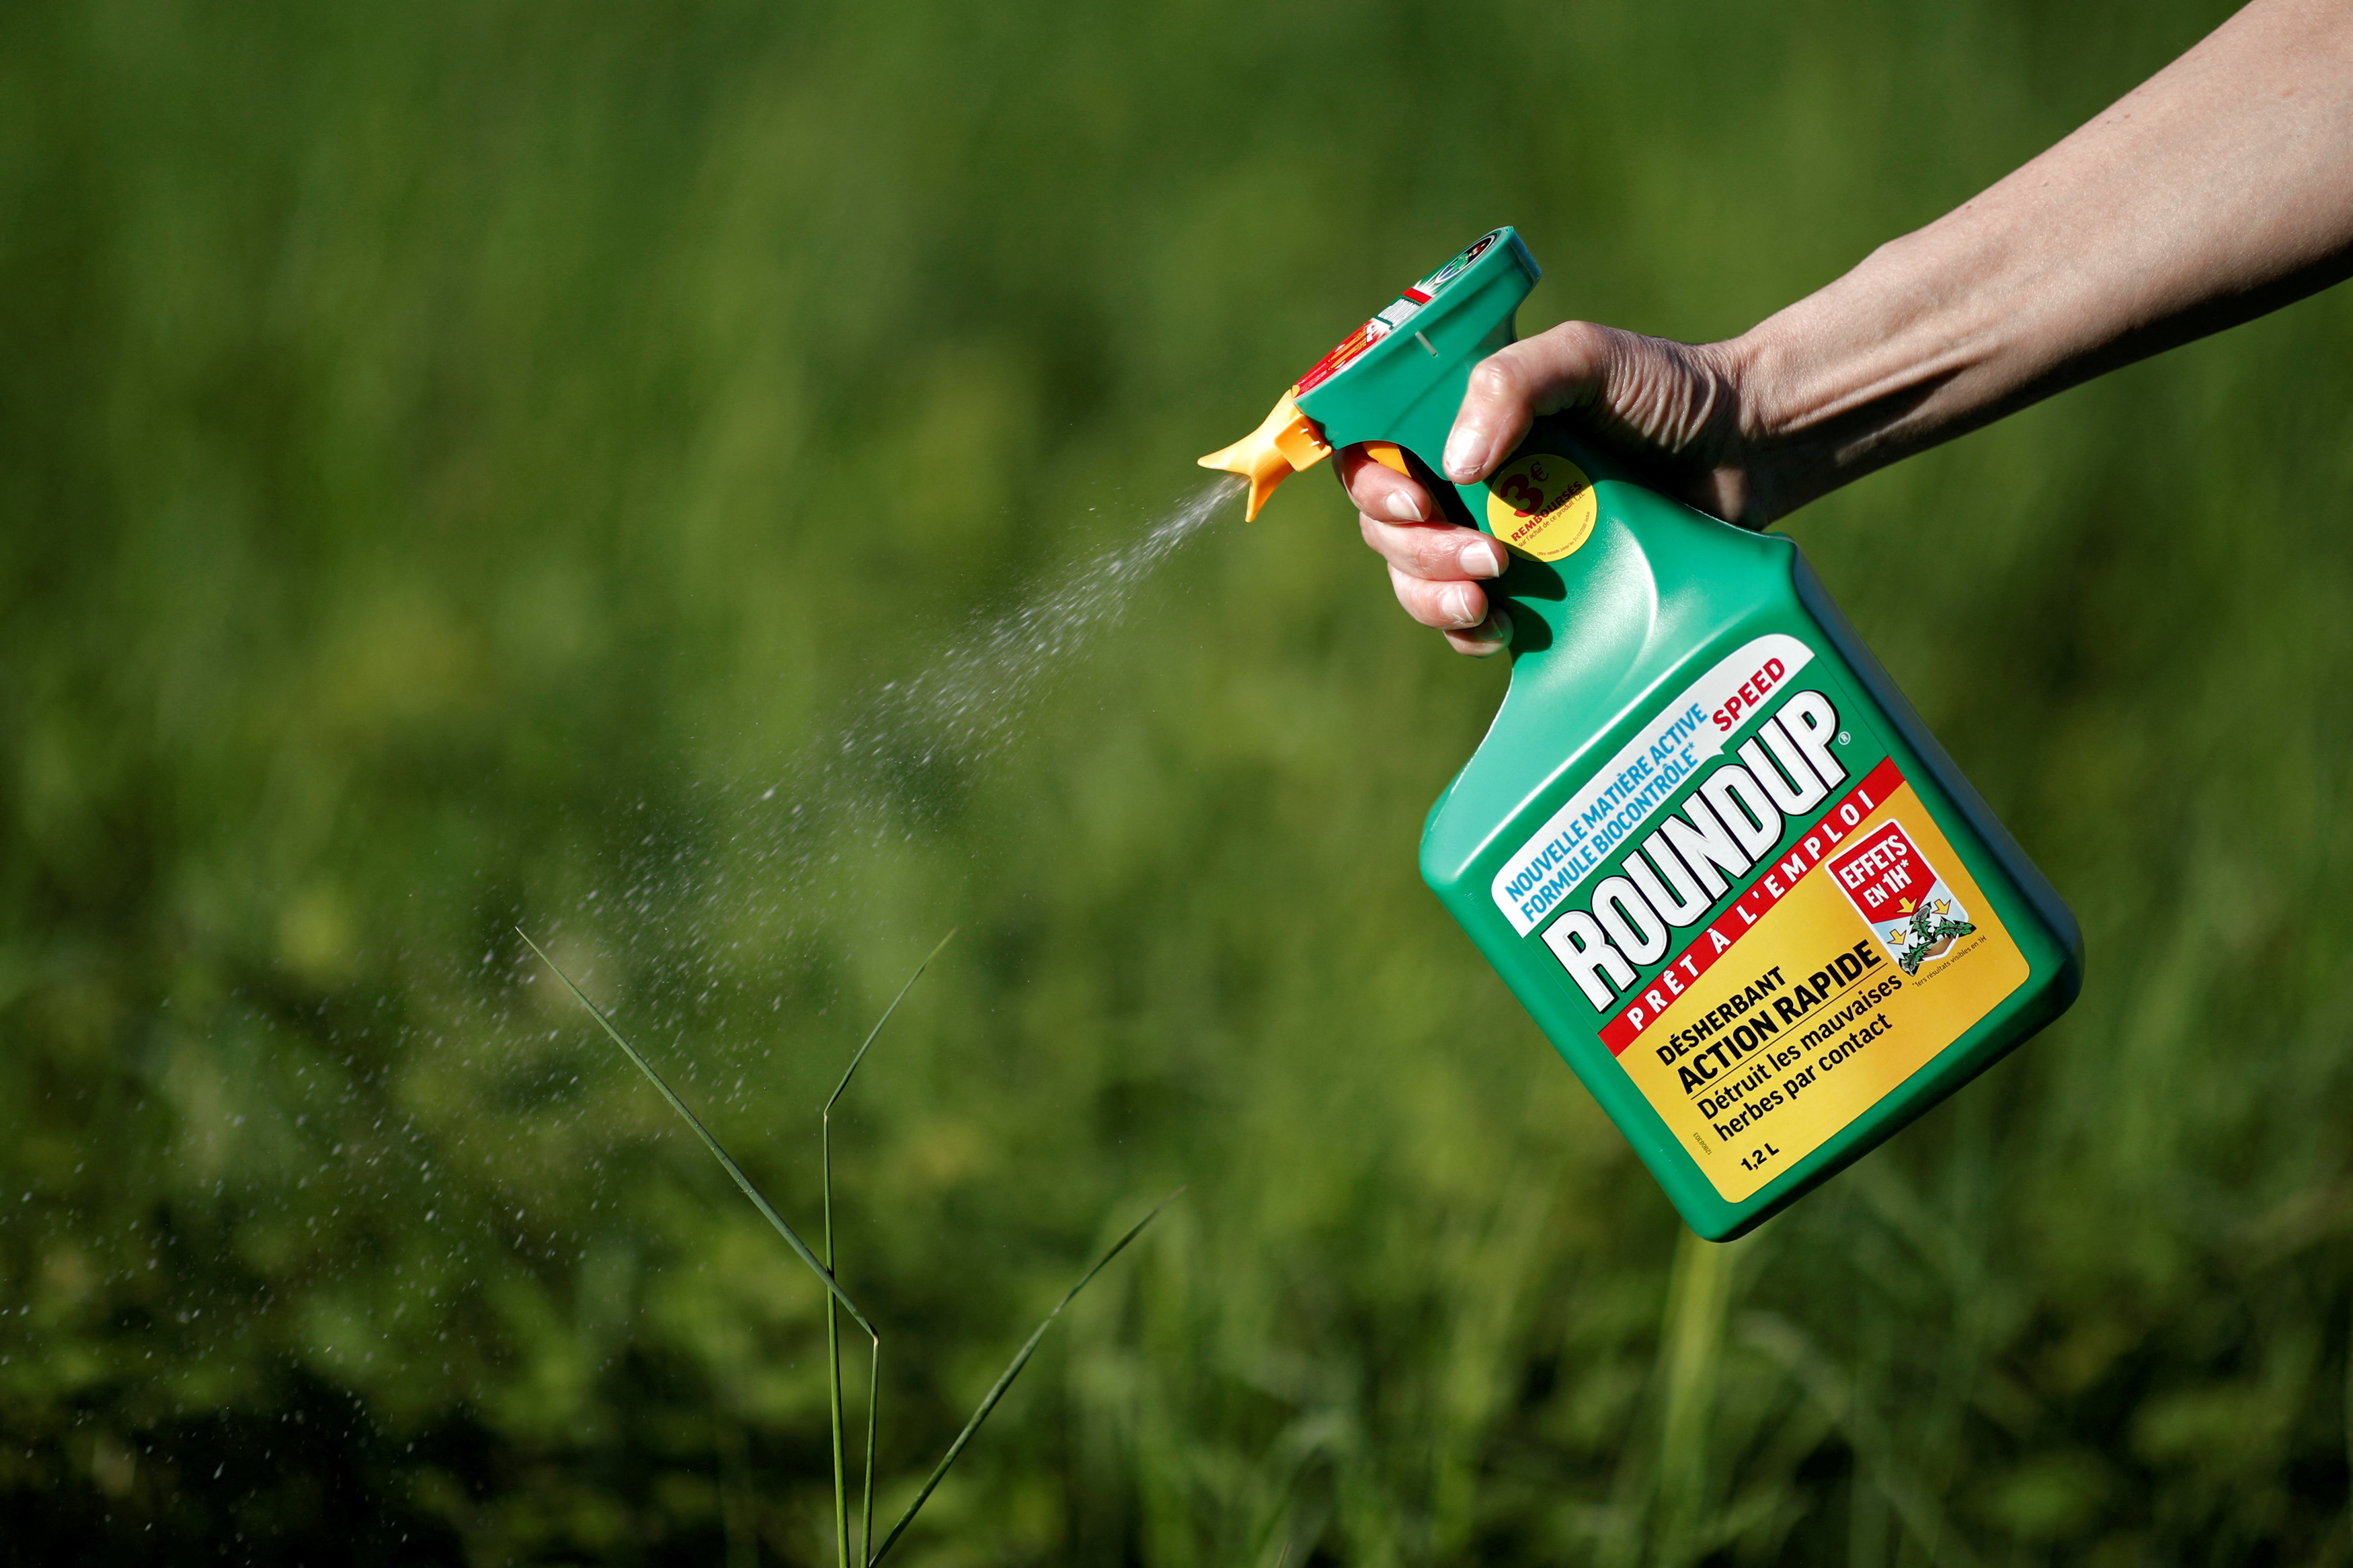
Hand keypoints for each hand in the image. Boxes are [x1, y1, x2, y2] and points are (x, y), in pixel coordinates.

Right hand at [1343, 322, 1768, 656]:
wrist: (1748, 450)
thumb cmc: (1665, 390)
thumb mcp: (1585, 358)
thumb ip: (1511, 384)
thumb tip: (1455, 465)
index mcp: (1460, 422)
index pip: (1374, 453)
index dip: (1372, 484)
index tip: (1415, 502)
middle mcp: (1466, 484)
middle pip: (1387, 529)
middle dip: (1416, 551)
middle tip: (1486, 557)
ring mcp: (1495, 541)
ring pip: (1416, 582)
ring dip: (1432, 596)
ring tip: (1486, 598)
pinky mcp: (1532, 595)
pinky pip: (1468, 627)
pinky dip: (1468, 633)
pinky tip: (1501, 630)